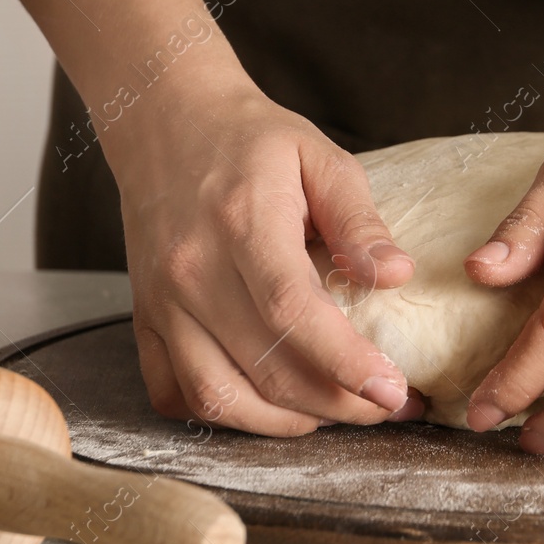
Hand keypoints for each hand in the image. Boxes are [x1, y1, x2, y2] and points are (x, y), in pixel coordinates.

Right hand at [108, 80, 424, 434]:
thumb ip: (359, 219)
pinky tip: (271, 405)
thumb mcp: (320, 157)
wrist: (166, 121)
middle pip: (263, 365)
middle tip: (387, 406)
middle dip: (336, 403)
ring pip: (217, 394)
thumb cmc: (251, 140)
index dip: (345, 362)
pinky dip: (225, 415)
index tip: (394, 390)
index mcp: (243, 224)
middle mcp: (193, 270)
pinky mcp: (144, 318)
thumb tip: (399, 276)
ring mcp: (161, 301)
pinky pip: (174, 392)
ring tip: (335, 411)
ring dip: (284, 422)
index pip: (292, 312)